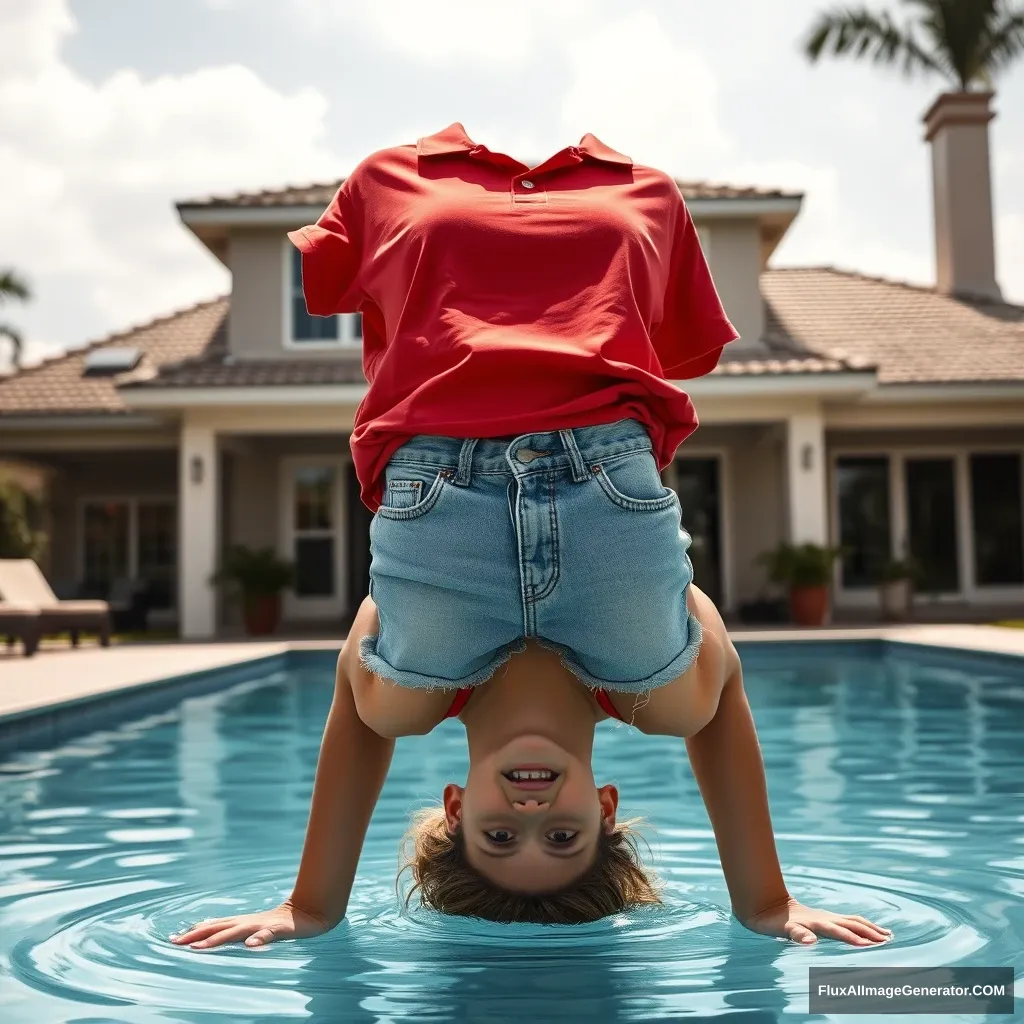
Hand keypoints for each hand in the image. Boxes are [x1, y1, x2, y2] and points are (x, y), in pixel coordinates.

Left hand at [170, 900, 332, 949]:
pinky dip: (259, 939)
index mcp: (241, 923)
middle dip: (196, 936)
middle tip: (176, 943)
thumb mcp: (253, 928)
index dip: (193, 932)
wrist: (308, 913)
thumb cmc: (278, 924)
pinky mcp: (278, 929)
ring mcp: (262, 925)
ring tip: (200, 947)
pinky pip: (268, 935)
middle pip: (218, 928)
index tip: (172, 939)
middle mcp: (247, 922)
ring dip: (218, 939)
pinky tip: (250, 945)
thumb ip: (234, 931)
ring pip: (237, 932)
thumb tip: (210, 933)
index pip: (212, 926)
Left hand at [740, 896, 891, 945]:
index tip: (871, 946)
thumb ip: (796, 934)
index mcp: (816, 922)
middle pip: (851, 924)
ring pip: (852, 921)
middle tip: (889, 941)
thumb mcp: (781, 929)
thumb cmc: (772, 921)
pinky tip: (865, 928)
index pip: (839, 932)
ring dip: (869, 927)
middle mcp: (823, 918)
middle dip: (870, 932)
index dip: (854, 939)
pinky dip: (860, 925)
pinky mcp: (823, 917)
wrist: (764, 904)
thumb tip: (810, 942)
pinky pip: (847, 921)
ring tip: (887, 934)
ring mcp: (825, 916)